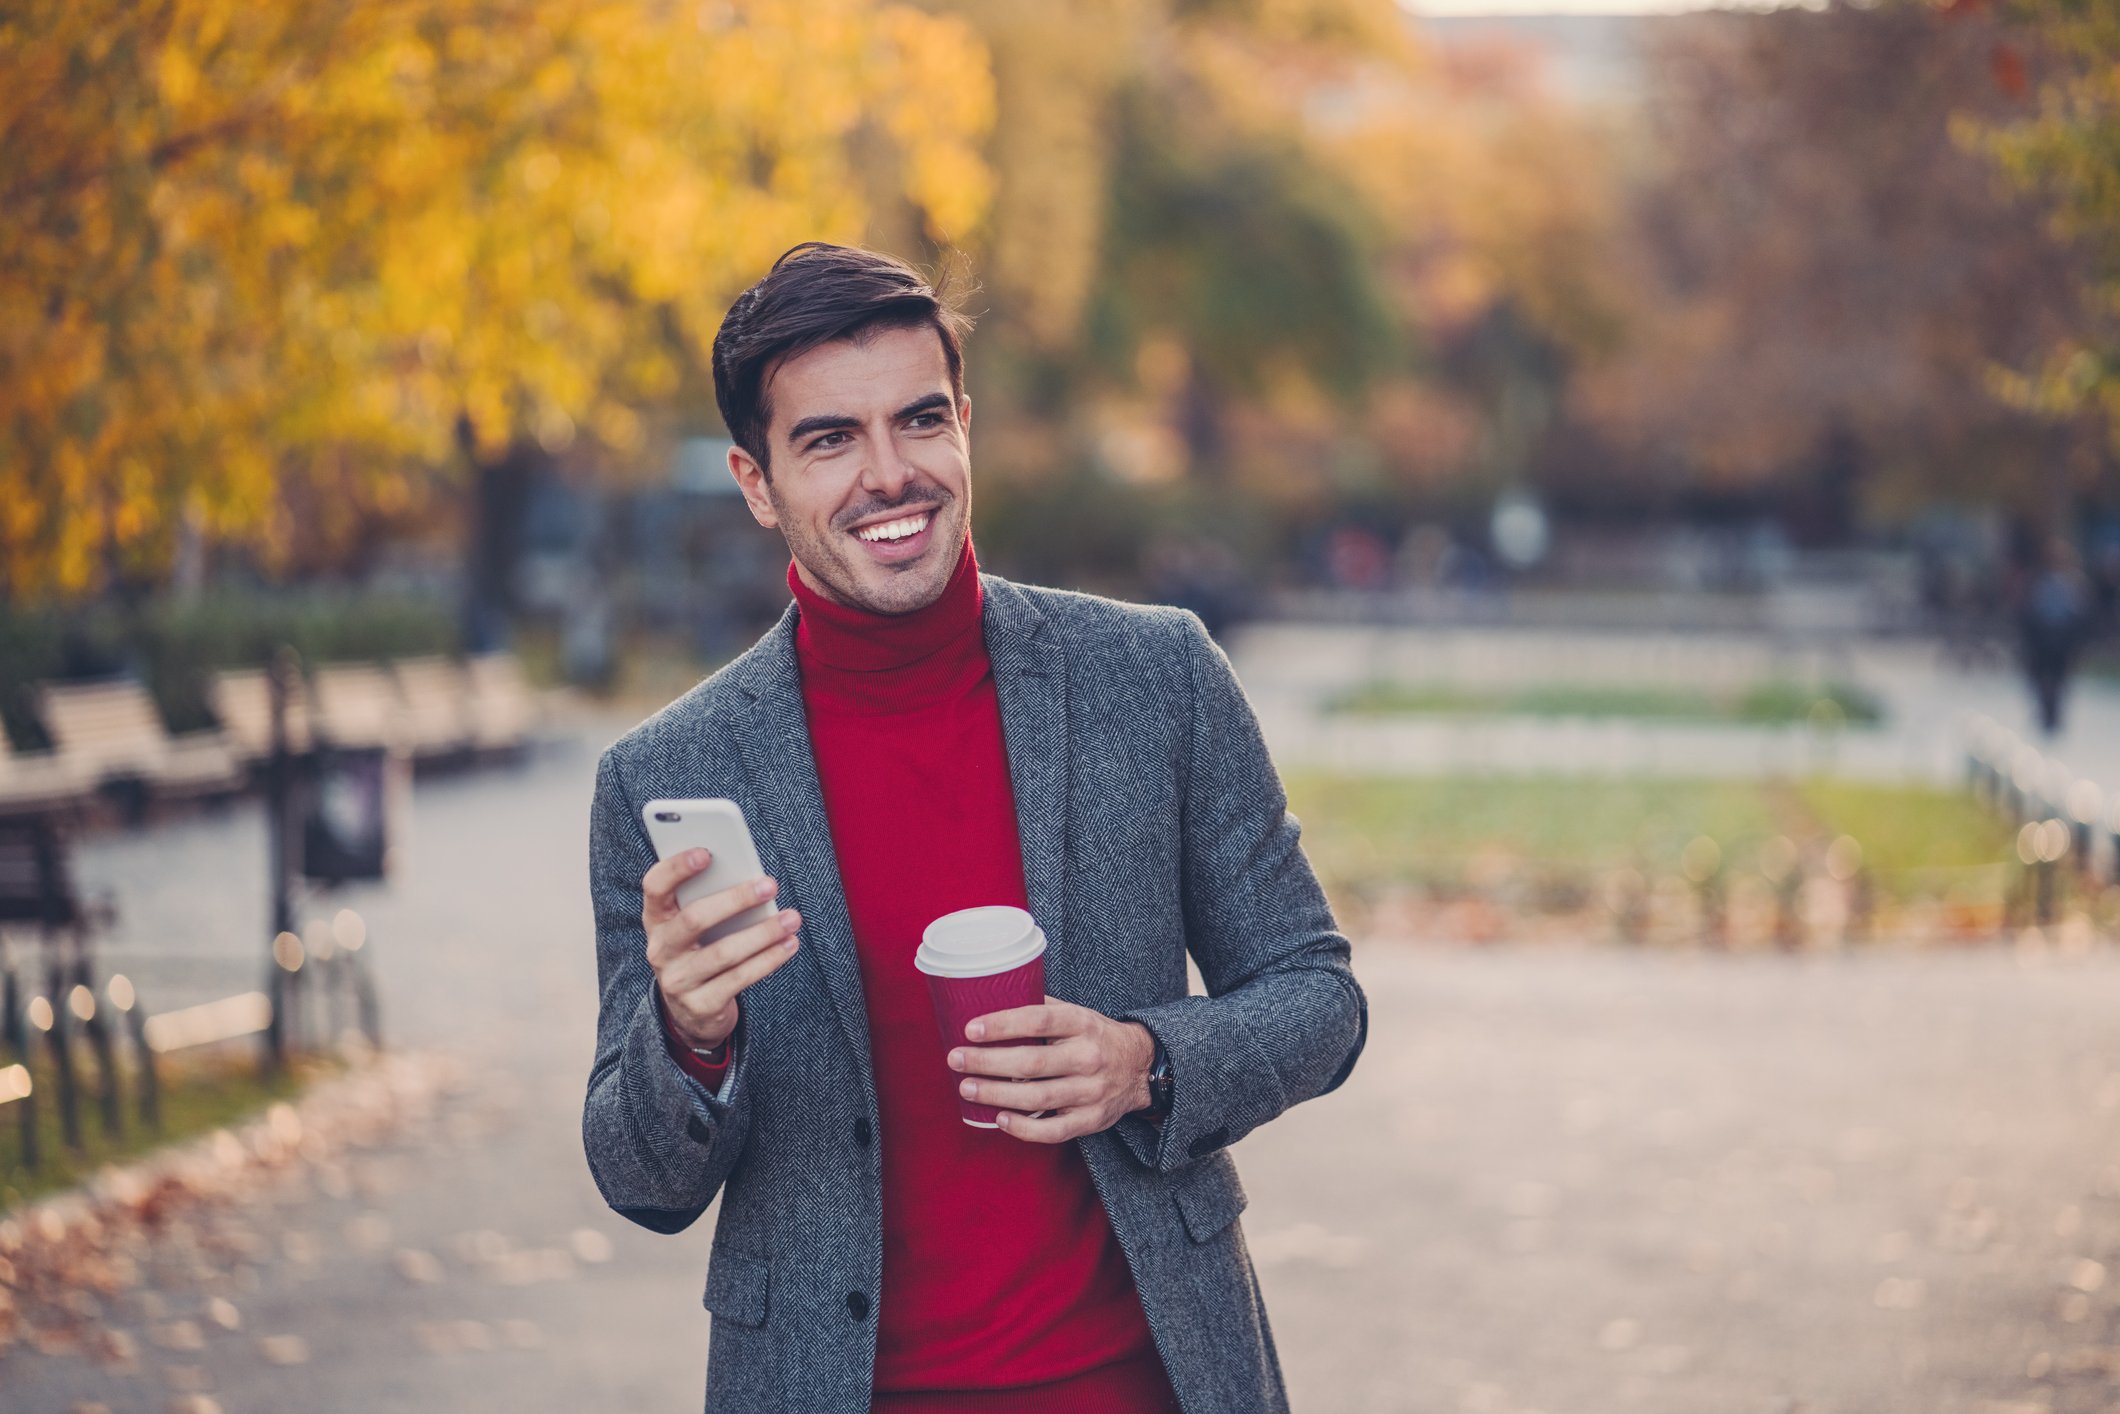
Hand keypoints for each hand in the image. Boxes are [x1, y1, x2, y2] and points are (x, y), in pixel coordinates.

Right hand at [641, 848, 800, 1050]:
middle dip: (736, 899)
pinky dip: (769, 959)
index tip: (707, 852)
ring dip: (763, 933)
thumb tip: (752, 878)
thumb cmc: (701, 949)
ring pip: (723, 953)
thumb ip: (710, 899)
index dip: (676, 868)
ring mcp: (677, 980)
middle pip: (694, 919)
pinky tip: (789, 944)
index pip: (655, 887)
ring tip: (792, 918)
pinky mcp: (701, 1005)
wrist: (692, 1011)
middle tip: (770, 884)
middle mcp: (660, 949)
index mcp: (656, 919)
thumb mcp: (695, 925)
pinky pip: (739, 979)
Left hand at [947, 996, 1154, 1142]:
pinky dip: (1024, 1128)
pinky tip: (999, 1119)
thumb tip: (993, 1000)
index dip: (1002, 1025)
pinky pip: (1054, 1130)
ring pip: (1037, 1097)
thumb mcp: (1077, 1013)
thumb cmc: (1095, 1036)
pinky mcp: (1091, 1120)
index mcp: (1082, 1024)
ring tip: (966, 1088)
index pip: (1038, 1020)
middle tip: (956, 1059)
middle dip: (988, 1062)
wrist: (1141, 1067)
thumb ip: (1042, 1009)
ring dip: (997, 1094)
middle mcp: (1088, 1057)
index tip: (970, 1029)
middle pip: (1031, 1063)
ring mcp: (1091, 1091)